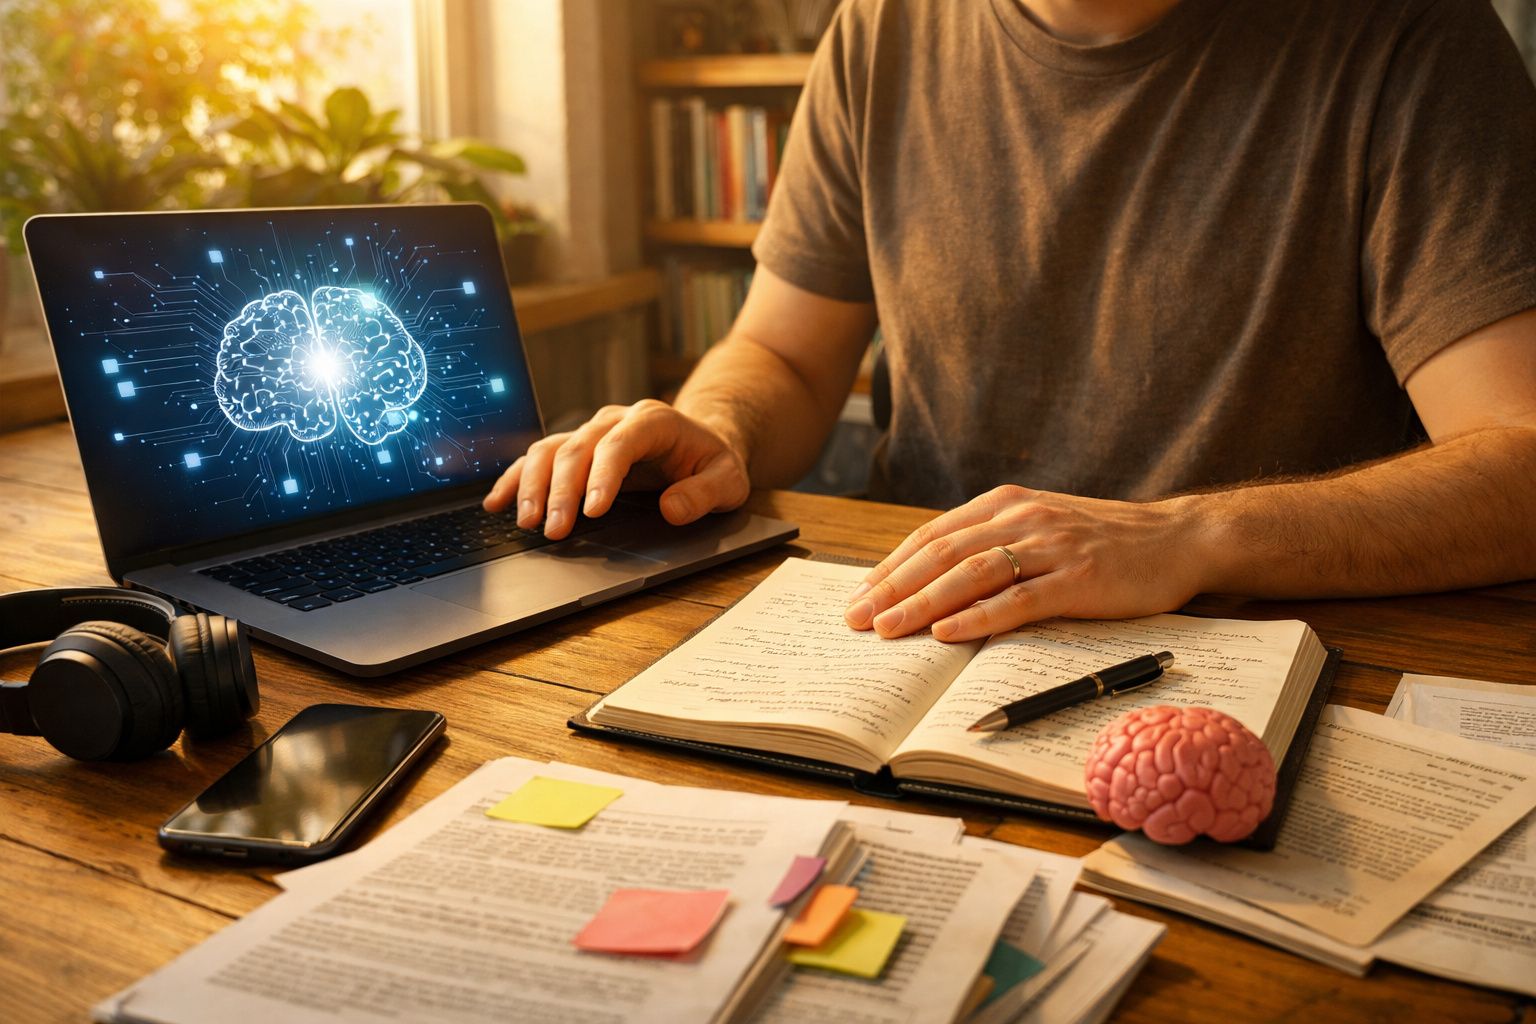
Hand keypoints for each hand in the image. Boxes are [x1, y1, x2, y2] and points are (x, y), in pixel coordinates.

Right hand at [482, 400, 750, 538]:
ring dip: (533, 485)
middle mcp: (616, 419)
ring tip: (526, 522)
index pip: (620, 444)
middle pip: (578, 447)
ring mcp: (593, 431)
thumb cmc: (714, 463)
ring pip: (551, 449)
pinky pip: (539, 457)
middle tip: (554, 530)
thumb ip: (705, 493)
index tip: (592, 511)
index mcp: (654, 420)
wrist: (703, 442)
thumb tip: (672, 510)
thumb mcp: (729, 480)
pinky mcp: (577, 448)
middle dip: (561, 490)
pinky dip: (517, 478)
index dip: (602, 476)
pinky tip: (497, 502)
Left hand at [844, 485, 1210, 640]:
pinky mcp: (1079, 579)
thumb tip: (932, 582)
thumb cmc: (1103, 541)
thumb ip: (992, 545)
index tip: (859, 594)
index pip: (933, 535)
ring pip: (972, 574)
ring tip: (887, 629)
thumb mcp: (1039, 528)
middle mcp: (1023, 519)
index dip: (892, 566)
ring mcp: (1052, 547)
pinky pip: (1019, 600)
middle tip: (856, 618)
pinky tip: (948, 633)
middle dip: (892, 588)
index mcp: (1006, 505)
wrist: (1178, 538)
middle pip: (942, 554)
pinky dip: (979, 616)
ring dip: (923, 602)